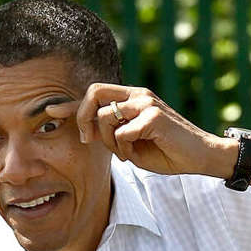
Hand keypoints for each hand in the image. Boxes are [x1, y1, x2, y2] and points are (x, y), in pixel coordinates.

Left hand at [50, 82, 232, 175]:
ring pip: (105, 116)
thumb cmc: (166, 151)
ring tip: (124, 152)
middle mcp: (138, 95)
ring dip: (108, 141)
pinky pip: (122, 132)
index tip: (51, 112)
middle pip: (94, 92)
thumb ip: (111, 133)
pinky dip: (124, 147)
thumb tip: (85, 132)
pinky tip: (135, 154)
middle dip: (82, 117)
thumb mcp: (131, 142)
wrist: (199, 157)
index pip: (95, 94)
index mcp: (132, 98)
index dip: (71, 104)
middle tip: (86, 139)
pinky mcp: (154, 117)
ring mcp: (146, 103)